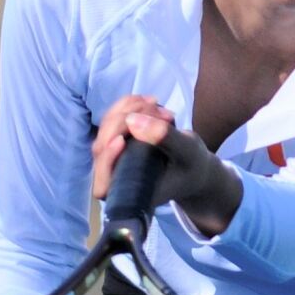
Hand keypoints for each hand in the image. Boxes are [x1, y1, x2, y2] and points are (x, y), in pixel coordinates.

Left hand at [90, 95, 240, 235]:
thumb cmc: (192, 165)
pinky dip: (126, 107)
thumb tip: (132, 121)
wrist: (193, 164)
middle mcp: (118, 178)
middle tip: (152, 109)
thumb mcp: (187, 151)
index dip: (106, 162)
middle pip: (101, 150)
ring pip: (105, 132)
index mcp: (132, 193)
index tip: (122, 140)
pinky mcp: (117, 143)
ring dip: (125, 110)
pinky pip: (112, 122)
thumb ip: (163, 137)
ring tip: (154, 103)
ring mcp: (115, 159)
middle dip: (123, 123)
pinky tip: (145, 101)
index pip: (104, 186)